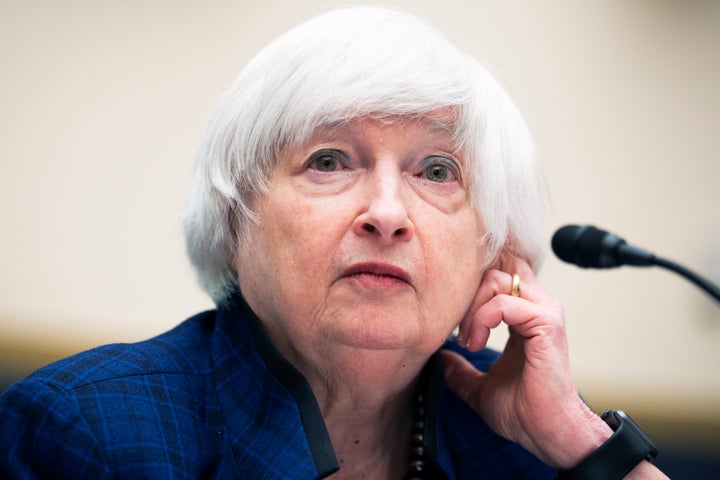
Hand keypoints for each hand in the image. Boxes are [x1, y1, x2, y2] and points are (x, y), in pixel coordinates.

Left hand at [442, 256, 610, 467]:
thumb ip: (461, 371)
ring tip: (468, 341)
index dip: (470, 292)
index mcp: (524, 316)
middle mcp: (537, 307)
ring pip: (495, 281)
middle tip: (460, 336)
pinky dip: (481, 319)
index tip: (456, 327)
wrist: (545, 432)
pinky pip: (503, 302)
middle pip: (490, 274)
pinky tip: (475, 343)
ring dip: (472, 310)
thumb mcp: (479, 387)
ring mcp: (544, 312)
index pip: (495, 279)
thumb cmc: (522, 411)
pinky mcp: (546, 323)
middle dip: (466, 300)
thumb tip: (442, 359)